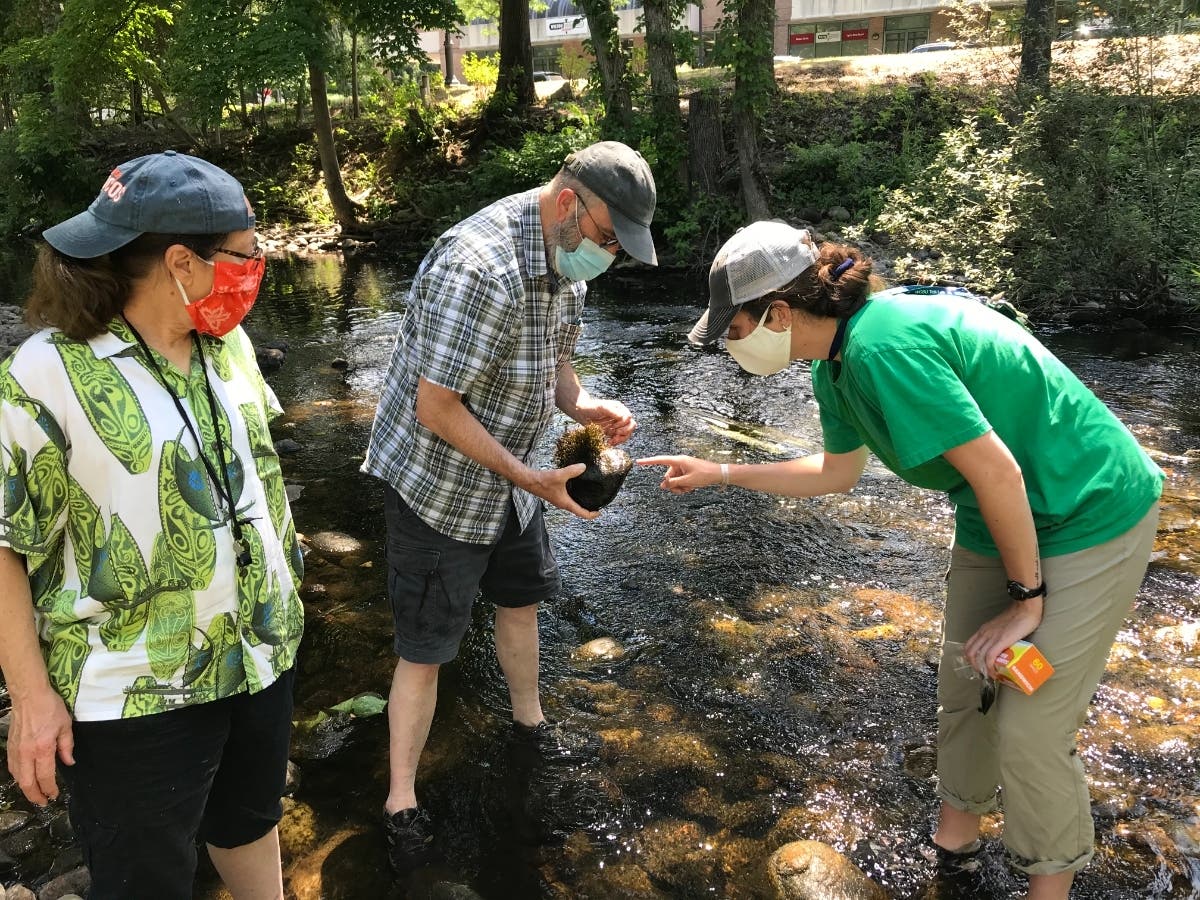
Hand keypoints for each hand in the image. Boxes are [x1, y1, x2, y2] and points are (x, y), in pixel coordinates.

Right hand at [7, 686, 73, 805]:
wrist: (29, 695)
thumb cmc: (50, 708)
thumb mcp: (65, 726)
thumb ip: (67, 747)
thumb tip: (69, 763)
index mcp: (42, 749)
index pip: (45, 777)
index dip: (50, 789)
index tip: (55, 795)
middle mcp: (26, 753)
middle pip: (27, 783)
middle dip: (35, 796)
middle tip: (43, 802)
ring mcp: (16, 751)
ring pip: (17, 777)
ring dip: (25, 789)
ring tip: (35, 794)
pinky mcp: (10, 746)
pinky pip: (12, 767)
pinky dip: (18, 777)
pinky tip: (24, 779)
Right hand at [522, 464, 600, 519]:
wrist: (529, 481)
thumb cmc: (542, 481)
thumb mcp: (559, 475)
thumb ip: (572, 471)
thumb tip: (584, 467)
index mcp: (566, 503)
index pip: (582, 513)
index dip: (592, 514)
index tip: (600, 512)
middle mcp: (563, 504)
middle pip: (579, 511)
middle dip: (588, 509)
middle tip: (598, 504)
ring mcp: (559, 500)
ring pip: (573, 505)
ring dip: (582, 503)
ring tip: (590, 497)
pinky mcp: (556, 495)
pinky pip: (569, 499)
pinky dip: (576, 497)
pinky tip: (578, 488)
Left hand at [577, 398, 635, 446]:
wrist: (581, 412)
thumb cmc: (591, 407)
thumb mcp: (602, 407)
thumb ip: (613, 412)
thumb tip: (626, 418)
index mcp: (620, 409)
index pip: (629, 418)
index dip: (623, 424)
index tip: (613, 426)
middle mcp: (620, 417)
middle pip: (631, 426)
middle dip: (624, 432)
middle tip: (615, 434)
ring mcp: (617, 425)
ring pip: (627, 434)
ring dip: (621, 439)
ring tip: (612, 441)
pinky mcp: (612, 432)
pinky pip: (619, 438)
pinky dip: (616, 442)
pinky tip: (609, 443)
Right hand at [636, 455, 720, 493]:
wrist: (718, 474)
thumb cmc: (704, 475)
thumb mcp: (687, 481)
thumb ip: (673, 483)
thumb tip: (662, 485)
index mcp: (678, 461)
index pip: (660, 460)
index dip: (649, 462)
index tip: (639, 461)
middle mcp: (680, 463)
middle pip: (668, 475)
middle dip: (673, 484)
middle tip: (682, 490)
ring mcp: (684, 467)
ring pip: (674, 479)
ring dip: (679, 486)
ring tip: (689, 489)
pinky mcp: (687, 472)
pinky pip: (680, 480)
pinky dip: (684, 485)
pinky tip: (691, 488)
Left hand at [962, 600, 1043, 678]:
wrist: (1025, 608)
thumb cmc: (1017, 617)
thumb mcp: (1001, 627)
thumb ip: (998, 635)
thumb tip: (1001, 647)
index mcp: (984, 630)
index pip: (969, 645)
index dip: (970, 658)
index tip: (978, 666)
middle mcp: (984, 633)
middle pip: (970, 653)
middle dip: (975, 666)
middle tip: (984, 673)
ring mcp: (991, 637)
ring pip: (978, 656)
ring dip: (982, 669)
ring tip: (991, 675)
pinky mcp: (1001, 641)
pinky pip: (989, 657)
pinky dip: (990, 667)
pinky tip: (995, 672)